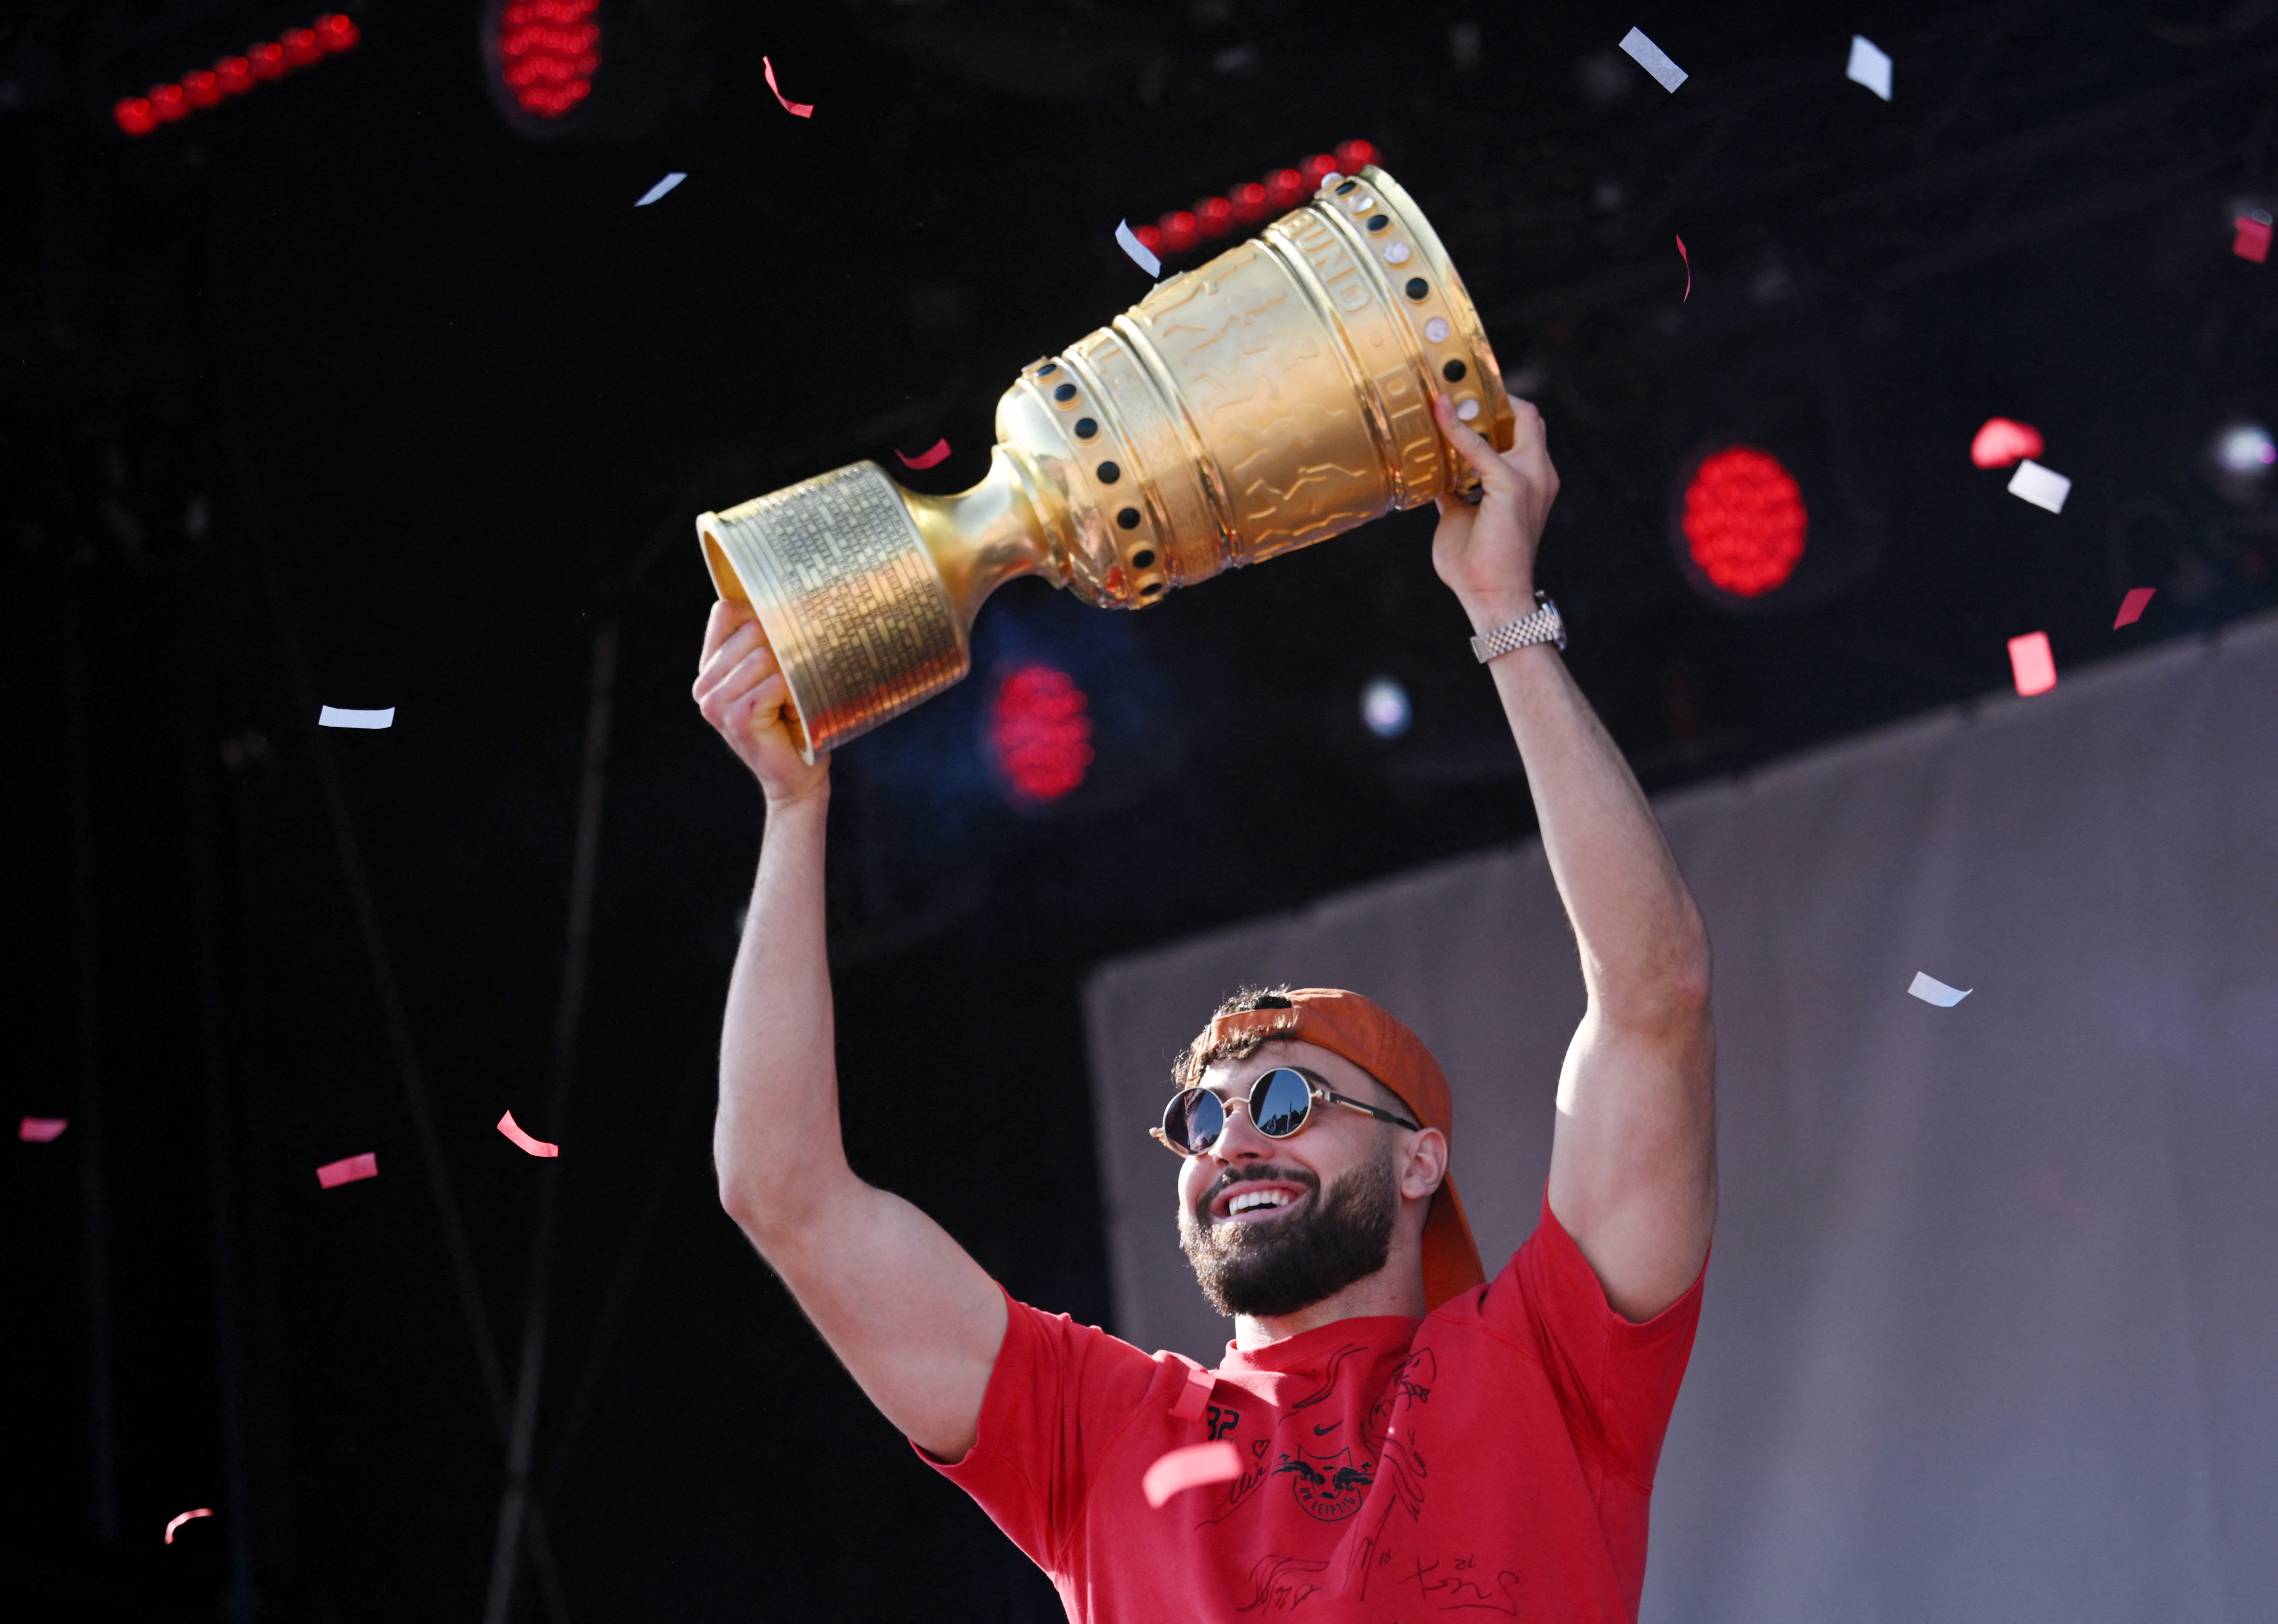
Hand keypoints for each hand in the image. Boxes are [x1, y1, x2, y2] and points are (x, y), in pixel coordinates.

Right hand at [693, 599, 829, 806]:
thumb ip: (763, 641)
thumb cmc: (792, 722)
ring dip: (793, 677)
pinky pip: (776, 682)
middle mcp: (705, 686)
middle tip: (792, 687)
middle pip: (752, 630)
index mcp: (709, 669)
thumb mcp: (772, 674)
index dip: (761, 615)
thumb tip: (781, 595)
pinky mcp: (738, 717)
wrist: (797, 777)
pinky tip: (793, 714)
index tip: (783, 642)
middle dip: (785, 652)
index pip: (726, 611)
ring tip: (793, 702)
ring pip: (766, 655)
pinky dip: (796, 695)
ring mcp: (716, 703)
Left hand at [1429, 393, 1559, 631]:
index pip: (1522, 430)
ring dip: (1481, 403)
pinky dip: (1457, 428)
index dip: (1497, 409)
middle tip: (1455, 387)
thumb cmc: (1478, 564)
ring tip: (1445, 393)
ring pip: (1517, 418)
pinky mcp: (1511, 483)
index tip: (1463, 396)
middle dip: (1494, 396)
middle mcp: (1539, 473)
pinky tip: (1439, 415)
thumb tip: (1435, 473)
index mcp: (1531, 481)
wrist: (1491, 595)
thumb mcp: (1460, 515)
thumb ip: (1455, 489)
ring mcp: (1530, 476)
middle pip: (1527, 415)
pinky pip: (1478, 445)